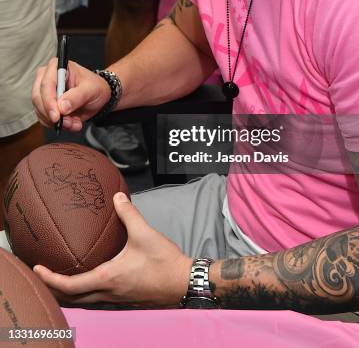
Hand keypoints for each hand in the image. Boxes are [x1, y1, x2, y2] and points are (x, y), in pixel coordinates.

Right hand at [32, 59, 110, 130]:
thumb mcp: (91, 89)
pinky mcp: (45, 105)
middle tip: (68, 123)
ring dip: (57, 122)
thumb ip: (77, 96)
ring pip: (40, 110)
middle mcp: (46, 77)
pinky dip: (57, 125)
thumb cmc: (94, 86)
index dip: (49, 101)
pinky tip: (71, 123)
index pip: (47, 84)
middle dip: (52, 114)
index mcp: (57, 67)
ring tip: (74, 123)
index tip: (57, 116)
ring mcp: (44, 92)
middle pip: (38, 98)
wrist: (97, 96)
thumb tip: (62, 107)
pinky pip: (44, 118)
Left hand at [34, 193, 192, 306]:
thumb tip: (116, 197)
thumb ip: (128, 214)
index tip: (38, 269)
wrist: (182, 282)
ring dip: (68, 292)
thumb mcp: (144, 234)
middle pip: (73, 298)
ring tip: (59, 277)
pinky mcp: (124, 297)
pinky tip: (89, 278)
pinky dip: (84, 291)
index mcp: (108, 278)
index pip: (70, 285)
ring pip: (84, 300)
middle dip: (54, 289)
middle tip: (43, 275)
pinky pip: (97, 298)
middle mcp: (108, 292)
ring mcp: (116, 298)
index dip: (51, 278)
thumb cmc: (164, 262)